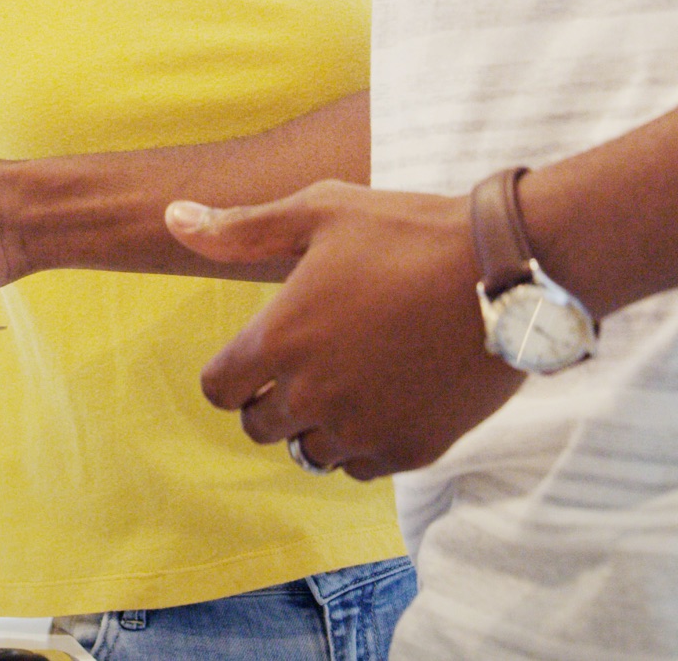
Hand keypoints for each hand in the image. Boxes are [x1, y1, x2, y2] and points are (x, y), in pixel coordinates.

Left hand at [166, 180, 524, 477]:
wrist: (504, 268)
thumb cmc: (407, 230)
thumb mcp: (321, 211)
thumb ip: (242, 227)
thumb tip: (172, 218)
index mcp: (282, 337)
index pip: (219, 389)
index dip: (233, 371)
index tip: (260, 352)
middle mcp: (313, 393)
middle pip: (260, 426)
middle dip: (272, 397)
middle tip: (312, 357)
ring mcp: (362, 427)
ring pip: (309, 452)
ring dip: (317, 423)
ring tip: (352, 375)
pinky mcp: (409, 449)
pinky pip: (361, 467)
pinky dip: (363, 440)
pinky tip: (387, 395)